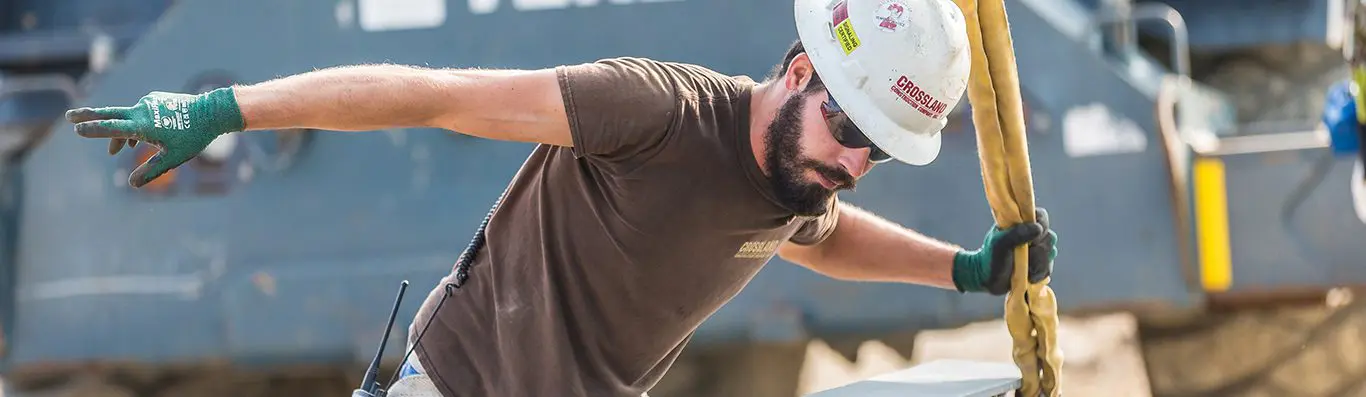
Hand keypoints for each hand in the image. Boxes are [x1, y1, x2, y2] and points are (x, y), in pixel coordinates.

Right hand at [65, 87, 244, 187]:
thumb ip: (152, 171)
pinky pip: (138, 113)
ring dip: (119, 133)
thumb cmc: (195, 137)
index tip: (77, 128)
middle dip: (89, 116)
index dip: (94, 129)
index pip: (112, 127)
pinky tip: (137, 140)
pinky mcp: (155, 99)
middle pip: (110, 114)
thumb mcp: (174, 158)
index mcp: (143, 125)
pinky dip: (134, 126)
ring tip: (115, 151)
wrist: (213, 112)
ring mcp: (148, 103)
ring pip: (126, 118)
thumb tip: (132, 184)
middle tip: (69, 117)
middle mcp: (142, 110)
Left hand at [952, 207, 1057, 294]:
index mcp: (1021, 223)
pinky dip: (1040, 273)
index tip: (1033, 239)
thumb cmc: (990, 257)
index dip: (1042, 226)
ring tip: (1026, 269)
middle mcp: (1031, 235)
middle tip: (1027, 256)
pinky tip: (1030, 277)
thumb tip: (1038, 228)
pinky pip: (1048, 267)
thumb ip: (1016, 234)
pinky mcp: (1039, 265)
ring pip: (1051, 252)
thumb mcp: (999, 243)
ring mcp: (1036, 250)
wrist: (986, 279)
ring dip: (1040, 263)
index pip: (1041, 216)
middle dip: (1040, 249)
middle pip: (1049, 236)